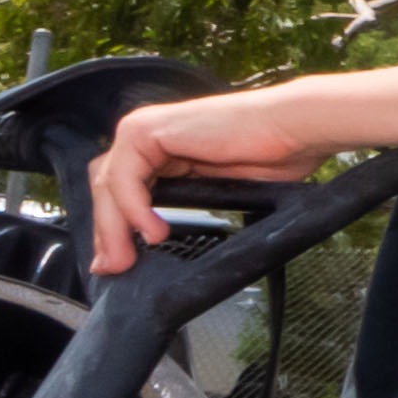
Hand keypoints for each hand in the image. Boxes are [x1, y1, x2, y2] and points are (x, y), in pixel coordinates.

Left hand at [83, 83, 309, 277]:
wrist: (293, 129)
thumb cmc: (272, 155)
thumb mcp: (217, 192)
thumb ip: (185, 207)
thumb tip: (161, 239)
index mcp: (160, 149)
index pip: (116, 192)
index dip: (112, 229)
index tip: (118, 264)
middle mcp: (145, 136)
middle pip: (104, 190)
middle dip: (106, 233)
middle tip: (116, 268)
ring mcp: (142, 130)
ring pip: (107, 186)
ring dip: (113, 228)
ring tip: (128, 259)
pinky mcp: (146, 130)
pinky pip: (124, 178)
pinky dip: (133, 209)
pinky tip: (153, 232)